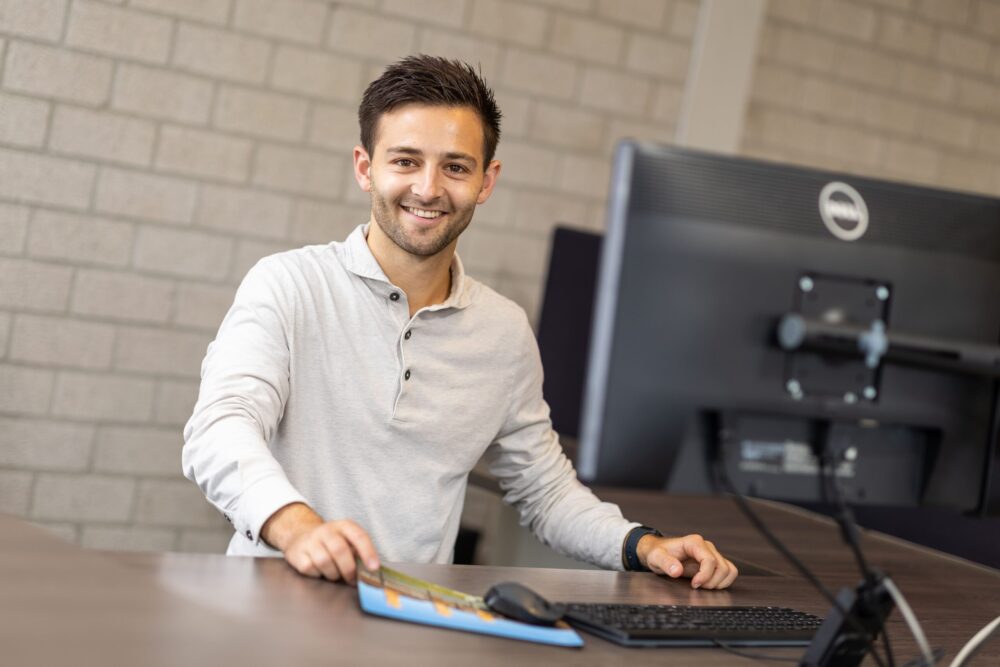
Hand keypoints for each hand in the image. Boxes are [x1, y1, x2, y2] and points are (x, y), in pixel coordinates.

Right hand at [261, 503, 379, 583]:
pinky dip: (317, 574)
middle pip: (340, 550)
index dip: (368, 552)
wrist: (299, 535)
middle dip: (349, 569)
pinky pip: (310, 568)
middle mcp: (326, 530)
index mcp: (344, 526)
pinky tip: (319, 571)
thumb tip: (371, 572)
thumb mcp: (347, 541)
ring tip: (334, 574)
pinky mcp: (297, 553)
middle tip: (352, 580)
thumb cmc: (331, 543)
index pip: (359, 536)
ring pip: (324, 561)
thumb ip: (358, 553)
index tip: (374, 568)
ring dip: (333, 574)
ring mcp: (310, 541)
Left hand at [637, 533, 737, 589]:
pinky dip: (723, 581)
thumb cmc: (658, 553)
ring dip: (719, 582)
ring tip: (703, 586)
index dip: (705, 576)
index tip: (693, 584)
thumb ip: (665, 563)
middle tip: (697, 587)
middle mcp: (706, 546)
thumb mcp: (656, 557)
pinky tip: (709, 585)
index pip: (710, 560)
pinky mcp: (714, 561)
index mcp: (694, 542)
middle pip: (722, 567)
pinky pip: (729, 571)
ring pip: (729, 570)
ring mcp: (712, 553)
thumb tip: (677, 571)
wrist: (658, 551)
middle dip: (711, 582)